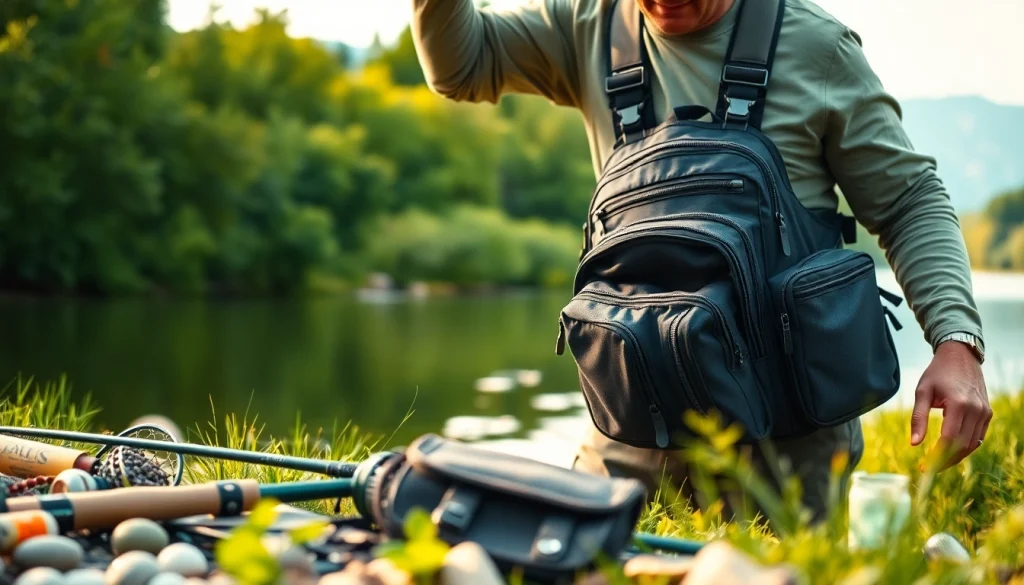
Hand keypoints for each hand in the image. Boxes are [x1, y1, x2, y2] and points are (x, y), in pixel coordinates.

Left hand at [910, 341, 991, 468]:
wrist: (960, 357)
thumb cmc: (937, 373)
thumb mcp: (922, 392)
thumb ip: (918, 418)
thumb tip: (914, 444)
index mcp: (959, 403)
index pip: (949, 439)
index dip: (937, 456)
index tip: (924, 466)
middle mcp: (976, 409)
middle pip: (962, 445)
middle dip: (946, 461)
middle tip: (929, 468)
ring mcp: (985, 412)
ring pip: (972, 444)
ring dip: (956, 456)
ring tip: (938, 462)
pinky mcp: (988, 413)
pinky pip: (978, 437)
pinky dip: (965, 447)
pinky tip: (951, 451)